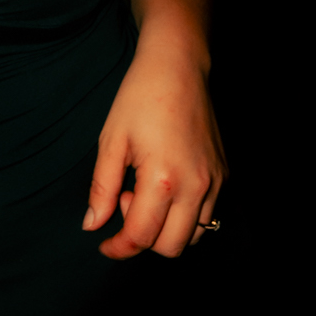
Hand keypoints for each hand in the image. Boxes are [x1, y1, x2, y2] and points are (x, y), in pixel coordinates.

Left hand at [82, 29, 226, 257]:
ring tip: (146, 192)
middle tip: (126, 202)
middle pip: (171, 247)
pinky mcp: (223, 173)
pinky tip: (165, 187)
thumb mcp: (111, 142)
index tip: (104, 244)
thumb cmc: (139, 99)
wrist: (177, 67)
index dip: (119, 248)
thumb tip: (92, 225)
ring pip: (194, 236)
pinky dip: (184, 216)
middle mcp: (196, 185)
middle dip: (143, 240)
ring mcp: (214, 181)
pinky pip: (207, 214)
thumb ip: (102, 189)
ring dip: (166, 229)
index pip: (142, 237)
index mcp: (163, 178)